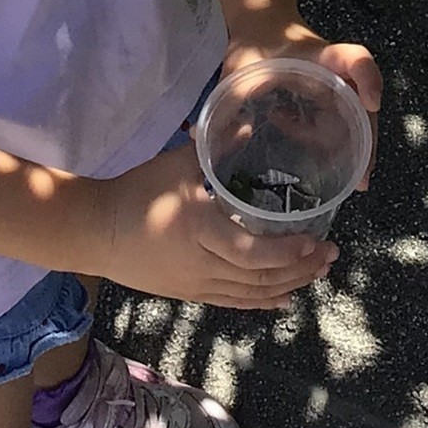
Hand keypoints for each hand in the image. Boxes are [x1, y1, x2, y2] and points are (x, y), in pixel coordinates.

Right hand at [94, 146, 334, 309]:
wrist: (96, 230)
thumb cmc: (137, 192)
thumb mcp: (175, 164)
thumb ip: (214, 147)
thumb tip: (249, 123)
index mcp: (200, 230)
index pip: (253, 252)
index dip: (288, 252)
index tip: (316, 240)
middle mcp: (203, 264)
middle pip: (259, 277)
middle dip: (300, 269)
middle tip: (331, 256)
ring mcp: (197, 284)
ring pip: (250, 294)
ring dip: (288, 286)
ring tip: (317, 275)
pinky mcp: (190, 293)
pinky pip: (233, 303)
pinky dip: (262, 302)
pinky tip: (284, 300)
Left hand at [224, 21, 383, 188]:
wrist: (262, 21)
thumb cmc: (253, 43)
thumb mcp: (239, 70)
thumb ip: (226, 103)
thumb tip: (203, 142)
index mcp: (318, 56)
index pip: (353, 58)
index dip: (367, 79)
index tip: (370, 104)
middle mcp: (335, 71)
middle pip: (366, 102)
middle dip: (367, 141)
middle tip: (361, 179)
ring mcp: (337, 84)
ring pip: (359, 117)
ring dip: (356, 147)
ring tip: (349, 181)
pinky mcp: (330, 96)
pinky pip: (342, 121)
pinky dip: (335, 141)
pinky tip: (314, 154)